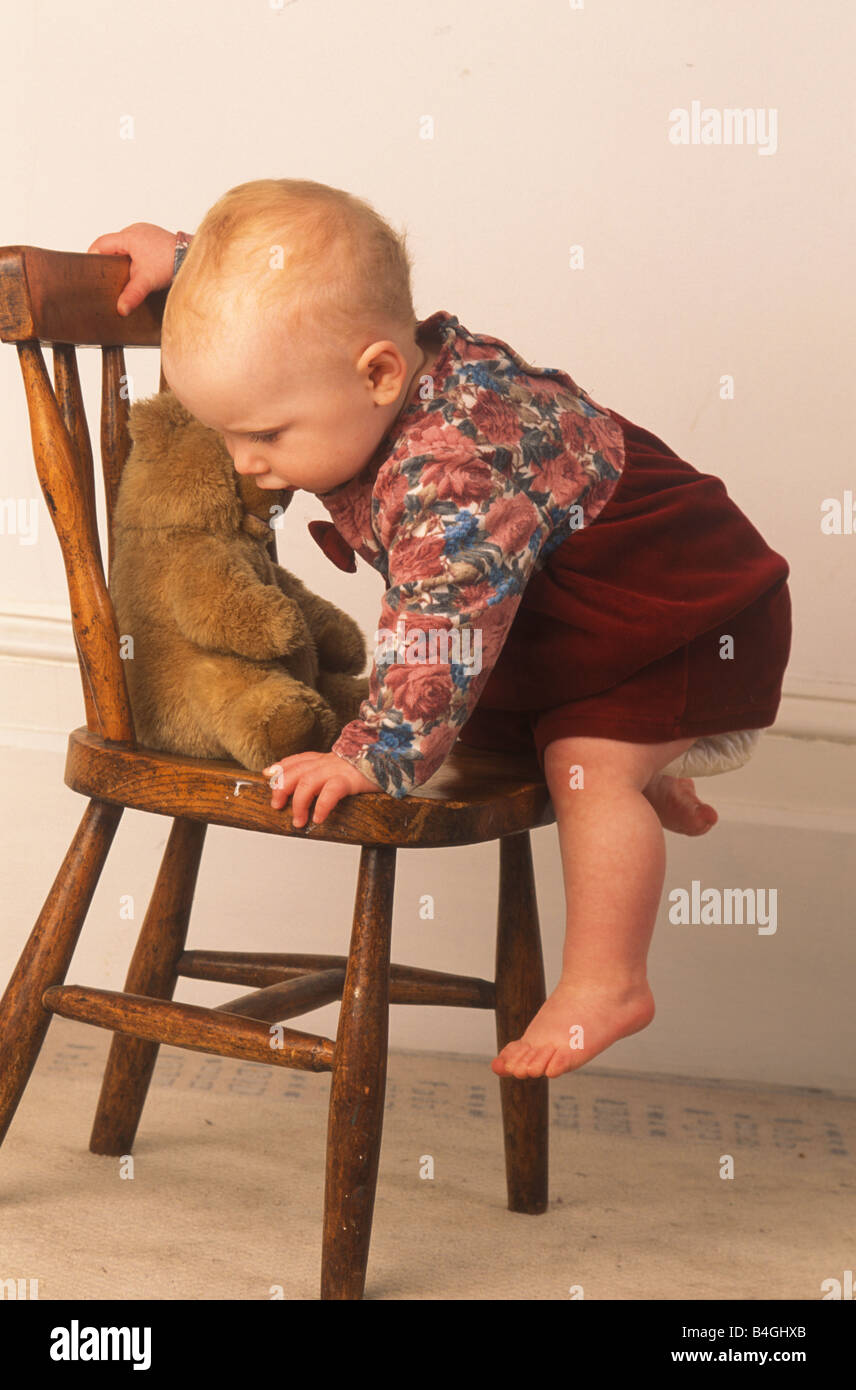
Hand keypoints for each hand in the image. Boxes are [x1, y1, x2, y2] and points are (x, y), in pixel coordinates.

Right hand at [86, 222, 178, 315]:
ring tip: (123, 275)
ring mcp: (146, 232)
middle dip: (108, 260)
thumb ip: (132, 295)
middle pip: (112, 245)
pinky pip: (137, 246)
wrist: (192, 258)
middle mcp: (136, 230)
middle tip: (106, 276)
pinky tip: (138, 270)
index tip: (90, 269)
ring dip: (123, 259)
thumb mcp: (147, 281)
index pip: (101, 243)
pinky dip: (134, 257)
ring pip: (125, 246)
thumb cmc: (171, 262)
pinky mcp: (155, 238)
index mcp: (129, 236)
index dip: (92, 255)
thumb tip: (121, 309)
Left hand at [262, 751, 377, 824]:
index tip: (269, 776)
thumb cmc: (374, 765)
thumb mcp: (348, 766)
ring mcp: (338, 769)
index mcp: (327, 758)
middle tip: (277, 806)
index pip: (298, 760)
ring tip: (299, 821)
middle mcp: (328, 761)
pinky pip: (330, 792)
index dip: (281, 768)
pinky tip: (318, 818)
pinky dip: (321, 806)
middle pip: (295, 771)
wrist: (396, 753)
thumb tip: (322, 788)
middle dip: (281, 788)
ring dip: (299, 804)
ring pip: (307, 783)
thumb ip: (333, 772)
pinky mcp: (350, 779)